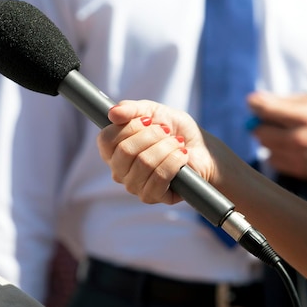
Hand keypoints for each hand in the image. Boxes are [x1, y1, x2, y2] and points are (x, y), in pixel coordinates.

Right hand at [98, 100, 217, 204]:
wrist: (201, 149)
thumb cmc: (174, 130)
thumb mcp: (154, 111)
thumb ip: (132, 109)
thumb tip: (113, 113)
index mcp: (113, 150)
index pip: (106, 139)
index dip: (129, 126)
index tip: (149, 120)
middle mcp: (119, 170)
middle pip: (125, 151)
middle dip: (153, 136)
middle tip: (167, 132)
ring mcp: (134, 186)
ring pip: (144, 163)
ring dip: (167, 147)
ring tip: (177, 144)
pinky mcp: (152, 196)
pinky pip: (159, 178)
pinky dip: (175, 161)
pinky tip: (182, 156)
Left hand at [247, 92, 306, 179]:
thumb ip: (279, 101)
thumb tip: (251, 100)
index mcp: (305, 117)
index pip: (267, 110)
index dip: (255, 104)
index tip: (253, 103)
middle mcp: (301, 140)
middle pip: (260, 132)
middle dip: (261, 124)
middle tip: (271, 121)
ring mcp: (299, 158)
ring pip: (264, 146)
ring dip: (268, 139)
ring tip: (285, 134)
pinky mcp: (298, 171)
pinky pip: (272, 160)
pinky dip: (275, 153)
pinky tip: (289, 148)